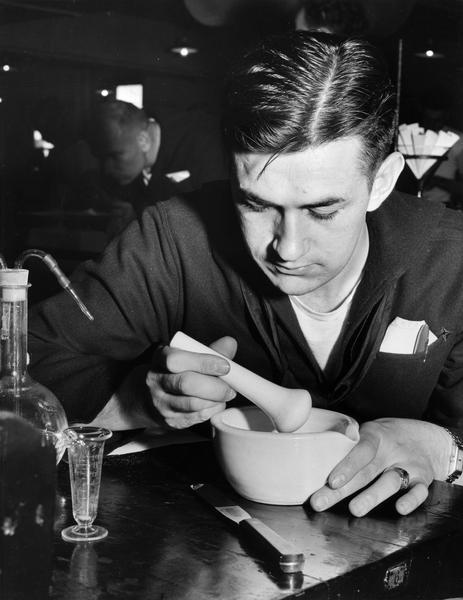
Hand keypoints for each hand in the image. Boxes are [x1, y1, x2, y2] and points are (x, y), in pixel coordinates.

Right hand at [146, 336, 237, 428]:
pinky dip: (211, 411)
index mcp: (160, 358)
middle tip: (230, 388)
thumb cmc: (174, 372)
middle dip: (214, 387)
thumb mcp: (186, 355)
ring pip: (191, 404)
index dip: (203, 363)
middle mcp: (156, 380)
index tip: (225, 366)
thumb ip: (209, 350)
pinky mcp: (169, 420)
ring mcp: (160, 402)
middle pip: (185, 384)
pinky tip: (217, 404)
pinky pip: (194, 418)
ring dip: (214, 401)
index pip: (177, 360)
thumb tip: (229, 343)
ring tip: (226, 395)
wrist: (146, 397)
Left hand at [310, 418, 451, 516]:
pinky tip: (399, 509)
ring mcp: (409, 465)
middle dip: (343, 489)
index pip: (360, 450)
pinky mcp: (424, 480)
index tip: (330, 481)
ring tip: (354, 510)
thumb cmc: (389, 439)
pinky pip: (419, 491)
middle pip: (366, 471)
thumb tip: (317, 462)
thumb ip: (351, 447)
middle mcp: (392, 450)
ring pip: (390, 481)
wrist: (430, 438)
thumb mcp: (371, 434)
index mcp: (375, 436)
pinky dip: (411, 500)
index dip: (346, 466)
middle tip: (320, 502)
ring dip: (372, 496)